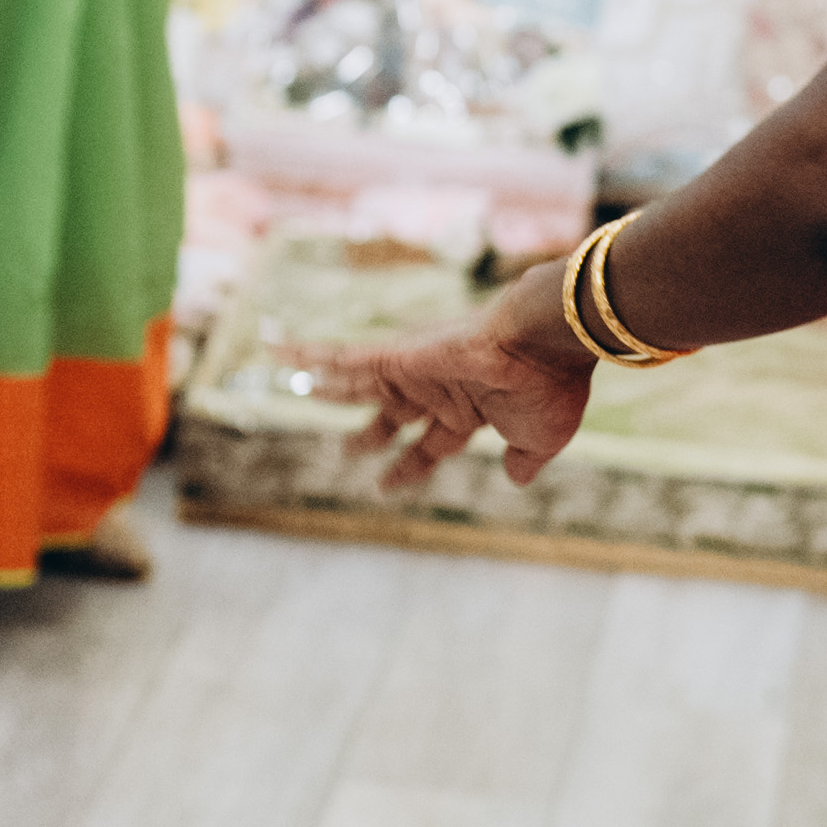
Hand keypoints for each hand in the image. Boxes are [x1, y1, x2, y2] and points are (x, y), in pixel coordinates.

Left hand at [295, 299, 600, 490]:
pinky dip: (311, 355)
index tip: (390, 482)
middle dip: (370, 433)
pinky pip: (342, 357)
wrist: (542, 343)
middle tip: (348, 447)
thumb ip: (524, 460)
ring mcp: (415, 370)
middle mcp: (439, 389)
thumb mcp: (540, 440)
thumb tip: (517, 480)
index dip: (410, 465)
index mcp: (470, 410)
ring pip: (361, 383)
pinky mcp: (397, 355)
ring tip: (300, 387)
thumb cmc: (547, 390)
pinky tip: (279, 352)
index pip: (431, 444)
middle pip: (392, 414)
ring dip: (331, 387)